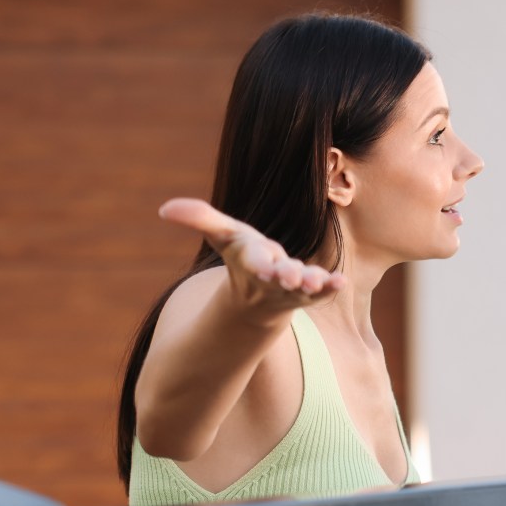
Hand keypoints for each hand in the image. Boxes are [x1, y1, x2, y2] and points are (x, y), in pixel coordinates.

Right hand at [158, 198, 345, 314]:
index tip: (265, 265)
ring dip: (311, 285)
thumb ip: (199, 219)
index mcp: (252, 262)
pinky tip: (341, 281)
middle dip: (287, 277)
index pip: (255, 262)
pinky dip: (330, 287)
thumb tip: (164, 208)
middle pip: (281, 279)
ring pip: (303, 289)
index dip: (259, 263)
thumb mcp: (223, 235)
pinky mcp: (311, 292)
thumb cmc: (243, 257)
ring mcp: (293, 288)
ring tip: (318, 281)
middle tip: (294, 277)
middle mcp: (274, 278)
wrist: (258, 297)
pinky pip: (323, 291)